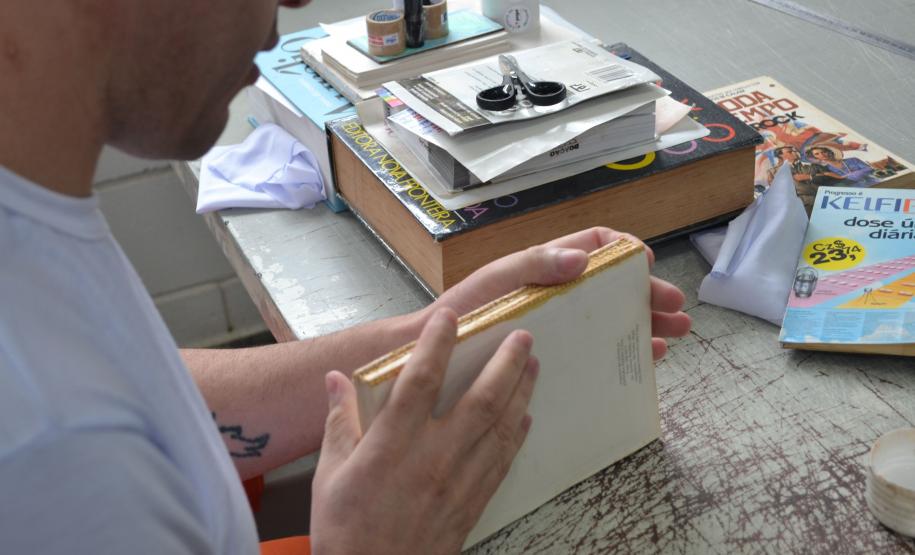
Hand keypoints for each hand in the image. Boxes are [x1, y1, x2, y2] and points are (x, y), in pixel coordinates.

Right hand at [310, 308, 538, 554]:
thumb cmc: (345, 531)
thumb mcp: (329, 475)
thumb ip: (338, 422)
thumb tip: (336, 379)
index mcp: (393, 446)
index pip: (420, 381)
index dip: (437, 344)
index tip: (449, 316)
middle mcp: (433, 458)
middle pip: (480, 400)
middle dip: (505, 363)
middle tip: (522, 335)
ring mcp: (459, 482)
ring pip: (500, 427)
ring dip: (521, 392)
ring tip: (533, 364)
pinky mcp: (472, 503)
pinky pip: (502, 462)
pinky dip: (516, 435)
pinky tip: (525, 417)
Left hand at [429, 227, 689, 359]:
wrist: (439, 355)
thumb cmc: (463, 311)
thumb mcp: (497, 279)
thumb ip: (536, 264)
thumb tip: (582, 258)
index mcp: (546, 267)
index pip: (594, 246)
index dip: (625, 251)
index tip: (648, 263)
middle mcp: (558, 294)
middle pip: (615, 288)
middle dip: (648, 295)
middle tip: (677, 310)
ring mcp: (559, 326)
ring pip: (613, 319)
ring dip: (646, 324)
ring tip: (674, 335)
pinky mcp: (556, 355)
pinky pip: (598, 351)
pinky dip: (626, 351)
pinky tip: (647, 357)